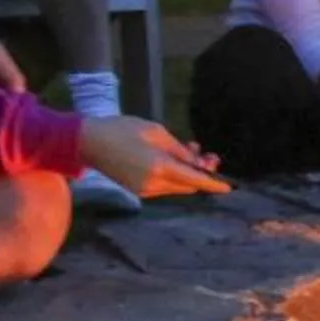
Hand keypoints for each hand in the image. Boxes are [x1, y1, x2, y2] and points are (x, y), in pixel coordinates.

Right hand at [80, 115, 228, 198]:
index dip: (214, 184)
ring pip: (177, 187)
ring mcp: (146, 190)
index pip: (195, 180)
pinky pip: (165, 186)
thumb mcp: (156, 132)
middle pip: (189, 186)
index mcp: (160, 167)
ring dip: (187, 174)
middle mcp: (155, 184)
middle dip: (202, 174)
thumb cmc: (122, 129)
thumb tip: (198, 162)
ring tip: (189, 150)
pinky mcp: (139, 191)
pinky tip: (173, 160)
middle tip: (207, 155)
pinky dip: (174, 176)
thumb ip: (180, 150)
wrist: (89, 142)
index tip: (230, 187)